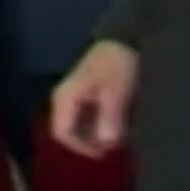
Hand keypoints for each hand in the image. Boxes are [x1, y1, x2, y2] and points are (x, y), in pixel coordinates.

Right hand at [50, 40, 137, 157]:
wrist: (126, 38)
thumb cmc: (117, 64)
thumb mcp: (115, 91)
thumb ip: (110, 118)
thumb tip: (107, 144)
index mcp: (65, 98)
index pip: (62, 134)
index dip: (82, 147)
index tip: (104, 152)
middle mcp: (65, 101)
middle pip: (72, 133)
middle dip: (93, 142)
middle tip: (116, 145)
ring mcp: (75, 99)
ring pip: (82, 128)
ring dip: (100, 135)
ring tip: (121, 135)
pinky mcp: (87, 98)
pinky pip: (90, 120)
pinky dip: (103, 125)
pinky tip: (120, 124)